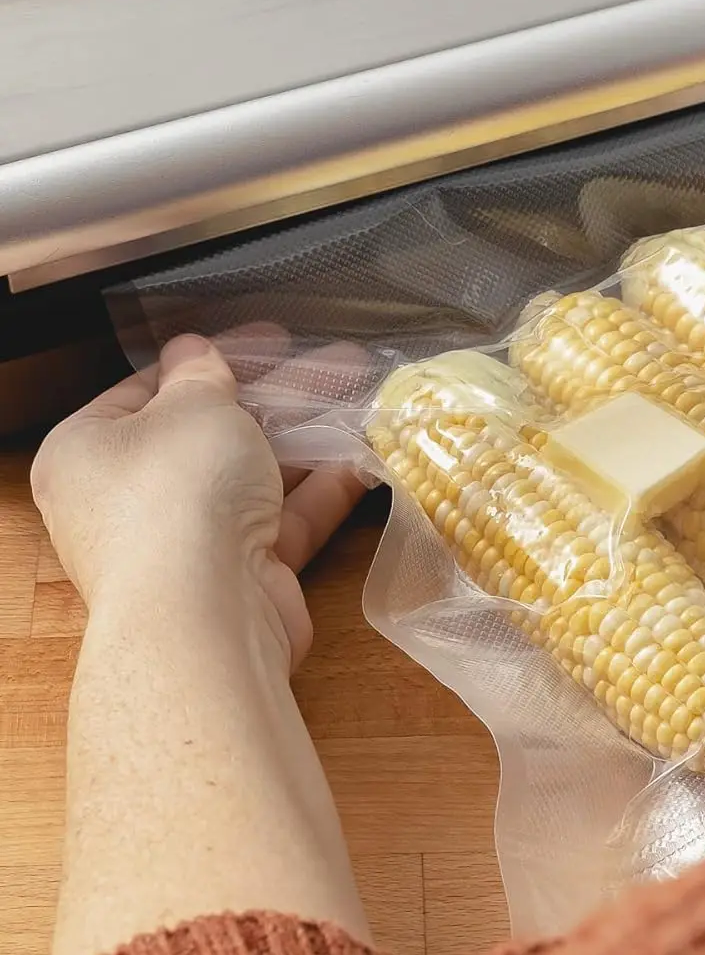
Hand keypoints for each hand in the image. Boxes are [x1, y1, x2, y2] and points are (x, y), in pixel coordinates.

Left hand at [31, 332, 367, 668]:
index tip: (270, 340)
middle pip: (210, 434)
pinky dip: (321, 491)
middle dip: (276, 397)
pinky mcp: (241, 576)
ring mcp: (188, 542)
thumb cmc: (176, 495)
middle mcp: (129, 500)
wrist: (206, 614)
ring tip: (363, 398)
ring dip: (308, 440)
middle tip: (331, 363)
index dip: (211, 361)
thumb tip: (195, 352)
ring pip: (254, 477)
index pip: (146, 391)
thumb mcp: (194, 406)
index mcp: (88, 450)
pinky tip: (365, 457)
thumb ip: (204, 374)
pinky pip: (282, 521)